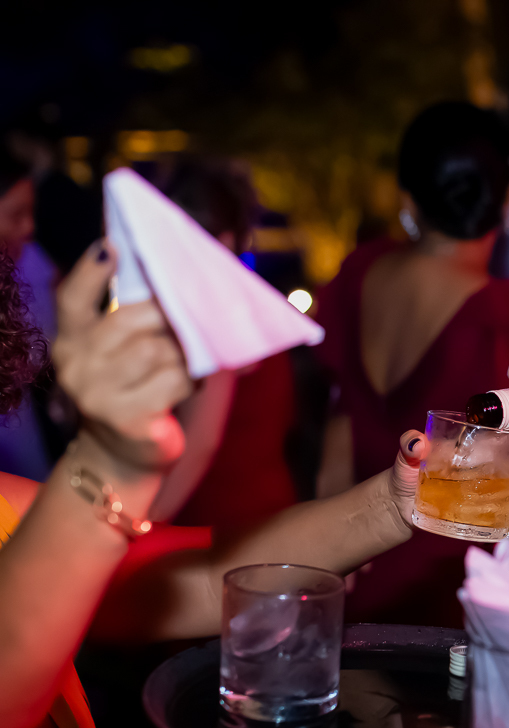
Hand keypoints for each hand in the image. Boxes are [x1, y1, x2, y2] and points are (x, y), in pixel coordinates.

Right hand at [53, 240, 191, 470]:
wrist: (124, 457)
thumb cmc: (136, 391)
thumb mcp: (128, 353)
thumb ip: (143, 318)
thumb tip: (191, 277)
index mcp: (71, 340)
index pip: (72, 298)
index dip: (90, 271)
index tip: (111, 246)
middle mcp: (75, 365)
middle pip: (129, 320)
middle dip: (168, 316)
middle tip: (193, 317)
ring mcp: (96, 394)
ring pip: (157, 349)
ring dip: (185, 351)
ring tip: (190, 360)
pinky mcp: (126, 418)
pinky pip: (174, 380)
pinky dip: (192, 378)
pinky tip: (190, 384)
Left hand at [389, 430, 508, 530]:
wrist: (398, 507)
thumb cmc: (405, 475)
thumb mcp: (406, 456)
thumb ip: (409, 445)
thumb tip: (417, 443)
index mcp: (471, 446)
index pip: (501, 434)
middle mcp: (483, 465)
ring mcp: (485, 488)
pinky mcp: (482, 510)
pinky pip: (506, 510)